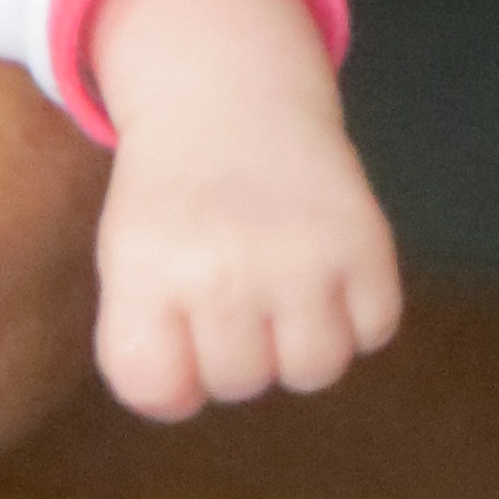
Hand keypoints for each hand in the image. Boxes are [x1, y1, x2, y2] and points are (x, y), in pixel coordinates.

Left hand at [88, 0, 403, 420]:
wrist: (230, 95)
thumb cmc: (173, 199)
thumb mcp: (127, 257)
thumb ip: (144, 342)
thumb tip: (184, 403)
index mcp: (144, 266)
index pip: (152, 386)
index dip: (169, 373)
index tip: (172, 327)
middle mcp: (220, 265)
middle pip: (237, 383)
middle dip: (233, 344)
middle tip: (226, 274)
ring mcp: (299, 257)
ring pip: (312, 371)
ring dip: (298, 337)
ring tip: (275, 273)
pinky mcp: (365, 244)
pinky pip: (371, 332)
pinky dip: (354, 308)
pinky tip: (320, 256)